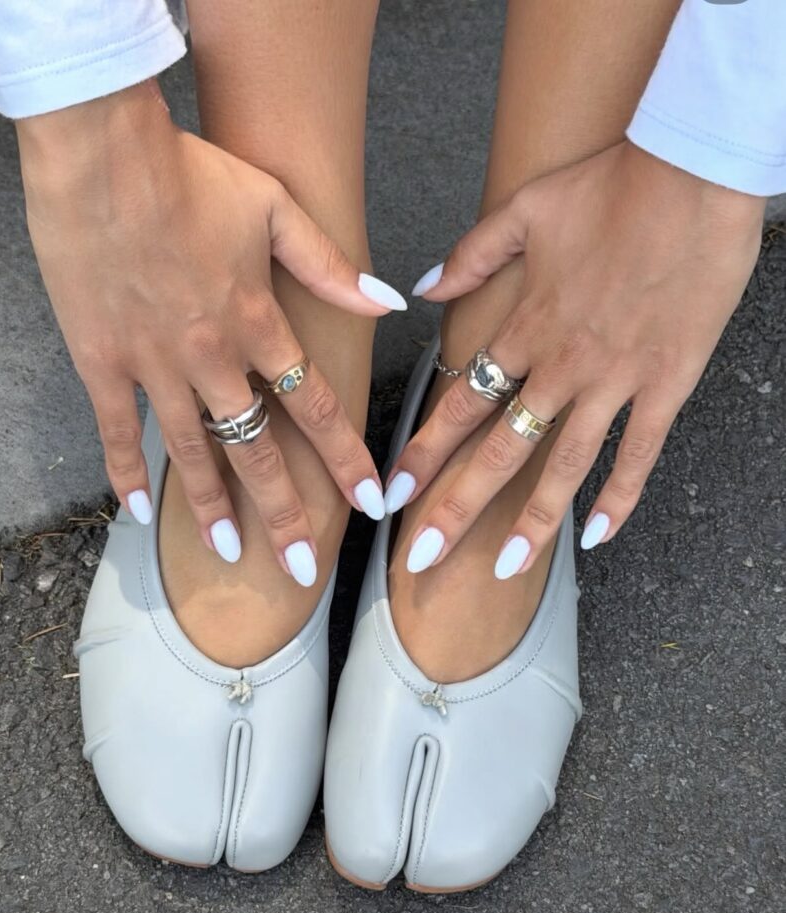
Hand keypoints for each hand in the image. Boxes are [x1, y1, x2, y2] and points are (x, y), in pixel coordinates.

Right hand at [16, 80, 403, 580]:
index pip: (315, 405)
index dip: (346, 457)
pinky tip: (140, 514)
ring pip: (193, 452)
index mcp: (258, 321)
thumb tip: (389, 300)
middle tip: (302, 566)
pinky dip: (126, 473)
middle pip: (258, 448)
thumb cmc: (190, 172)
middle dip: (285, 511)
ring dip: (215, 506)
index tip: (370, 502)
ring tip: (230, 554)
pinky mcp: (102, 361)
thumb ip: (331, 264)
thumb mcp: (276, 207)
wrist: (101, 154)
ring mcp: (155, 365)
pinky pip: (117, 431)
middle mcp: (212, 357)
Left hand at [392, 141, 764, 576]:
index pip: (461, 402)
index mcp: (526, 326)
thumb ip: (471, 256)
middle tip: (420, 556)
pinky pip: (639, 452)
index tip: (393, 491)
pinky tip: (596, 535)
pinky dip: (619, 496)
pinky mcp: (667, 383)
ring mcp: (615, 379)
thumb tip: (421, 289)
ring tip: (503, 567)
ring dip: (532, 521)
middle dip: (455, 507)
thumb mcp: (525, 208)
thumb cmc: (610, 185)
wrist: (694, 170)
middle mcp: (561, 364)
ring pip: (564, 464)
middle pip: (498, 450)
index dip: (423, 449)